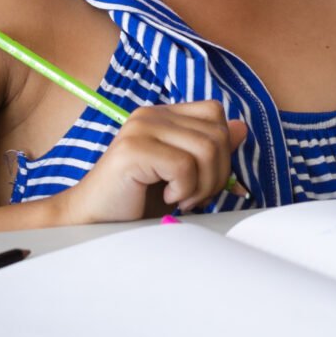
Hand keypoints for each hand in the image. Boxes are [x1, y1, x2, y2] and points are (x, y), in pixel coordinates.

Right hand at [57, 101, 250, 223]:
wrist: (92, 222)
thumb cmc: (137, 201)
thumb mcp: (182, 175)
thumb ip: (209, 150)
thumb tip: (242, 128)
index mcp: (163, 115)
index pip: (215, 115)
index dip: (222, 151)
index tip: (203, 181)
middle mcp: (152, 114)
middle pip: (217, 133)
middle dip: (216, 174)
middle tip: (193, 197)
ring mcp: (141, 128)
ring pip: (206, 149)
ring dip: (202, 185)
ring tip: (180, 199)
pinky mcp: (133, 149)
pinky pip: (184, 166)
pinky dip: (184, 190)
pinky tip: (167, 198)